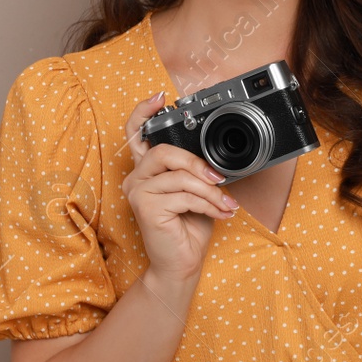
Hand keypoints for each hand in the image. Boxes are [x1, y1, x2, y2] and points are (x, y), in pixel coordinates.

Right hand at [122, 91, 238, 284]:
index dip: (144, 112)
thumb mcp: (195, 191)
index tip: (161, 98)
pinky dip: (208, 204)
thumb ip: (194, 171)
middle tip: (218, 178)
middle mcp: (136, 178)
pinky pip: (184, 196)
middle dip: (196, 164)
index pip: (135, 133)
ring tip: (225, 204)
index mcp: (146, 170)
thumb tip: (214, 160)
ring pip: (179, 177)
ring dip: (210, 192)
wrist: (181, 263)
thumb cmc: (188, 227)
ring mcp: (137, 192)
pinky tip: (220, 214)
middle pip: (163, 151)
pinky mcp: (145, 208)